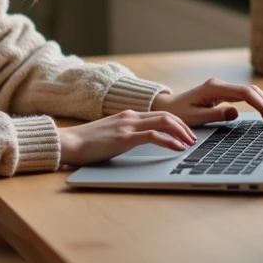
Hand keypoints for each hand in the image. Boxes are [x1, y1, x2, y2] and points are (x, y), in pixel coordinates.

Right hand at [58, 110, 197, 165]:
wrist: (68, 142)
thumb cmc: (85, 142)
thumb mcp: (110, 134)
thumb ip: (125, 133)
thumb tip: (138, 141)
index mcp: (127, 115)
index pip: (159, 114)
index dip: (177, 123)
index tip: (185, 134)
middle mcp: (130, 117)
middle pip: (166, 115)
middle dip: (184, 126)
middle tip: (193, 138)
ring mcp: (127, 126)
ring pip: (164, 122)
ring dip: (181, 132)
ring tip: (190, 143)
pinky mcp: (124, 137)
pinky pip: (154, 136)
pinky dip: (169, 141)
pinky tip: (177, 148)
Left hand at [150, 78, 262, 125]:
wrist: (166, 107)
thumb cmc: (177, 113)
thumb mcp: (195, 118)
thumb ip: (216, 115)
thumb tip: (236, 113)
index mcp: (214, 88)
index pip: (245, 93)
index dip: (260, 105)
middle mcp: (220, 85)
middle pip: (251, 90)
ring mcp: (221, 88)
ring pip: (250, 92)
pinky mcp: (221, 93)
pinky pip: (243, 96)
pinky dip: (256, 103)